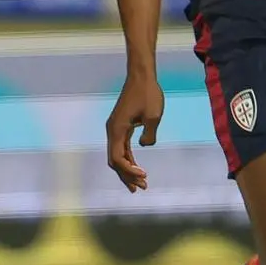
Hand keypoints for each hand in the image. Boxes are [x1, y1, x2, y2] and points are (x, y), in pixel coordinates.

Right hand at [105, 71, 163, 191]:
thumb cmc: (148, 93)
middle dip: (127, 176)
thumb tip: (144, 146)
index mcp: (117, 129)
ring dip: (128, 170)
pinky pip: (121, 148)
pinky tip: (137, 168)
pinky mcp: (121, 126)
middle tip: (142, 188)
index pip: (118, 158)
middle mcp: (112, 130)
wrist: (141, 76)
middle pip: (115, 161)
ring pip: (117, 156)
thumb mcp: (153, 116)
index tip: (144, 175)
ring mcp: (115, 129)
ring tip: (140, 184)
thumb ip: (149, 134)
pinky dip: (128, 159)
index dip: (129, 171)